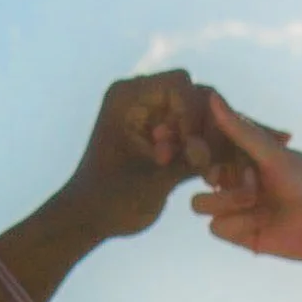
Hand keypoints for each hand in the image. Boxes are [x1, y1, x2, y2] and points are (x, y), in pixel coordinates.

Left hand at [55, 70, 229, 245]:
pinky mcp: (161, 130)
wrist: (91, 217)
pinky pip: (194, 129)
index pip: (179, 84)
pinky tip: (202, 174)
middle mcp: (141, 95)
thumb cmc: (110, 200)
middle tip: (205, 165)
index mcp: (128, 97)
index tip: (192, 151)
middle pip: (195, 94)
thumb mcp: (151, 183)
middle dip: (204, 129)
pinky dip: (201, 149)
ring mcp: (152, 112)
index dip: (193, 114)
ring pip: (200, 113)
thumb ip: (185, 162)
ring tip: (204, 174)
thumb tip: (210, 150)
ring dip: (206, 141)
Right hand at [190, 93, 301, 262]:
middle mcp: (236, 179)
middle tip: (248, 181)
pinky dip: (236, 224)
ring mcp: (236, 207)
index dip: (203, 148)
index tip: (207, 150)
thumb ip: (241, 131)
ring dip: (225, 202)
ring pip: (201, 203)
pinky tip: (261, 223)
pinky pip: (216, 227)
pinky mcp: (240, 234)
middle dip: (219, 177)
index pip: (208, 146)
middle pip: (200, 175)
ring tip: (255, 201)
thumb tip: (212, 96)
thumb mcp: (274, 154)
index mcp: (245, 154)